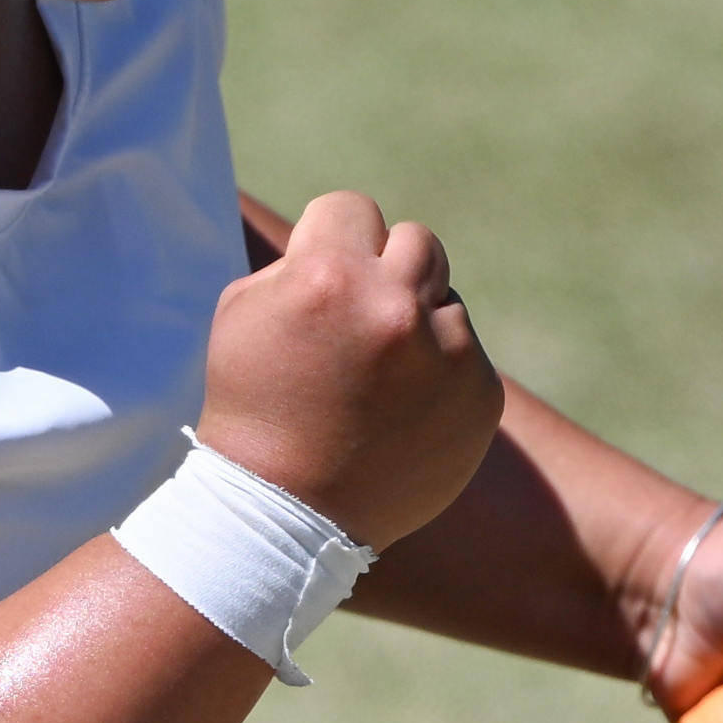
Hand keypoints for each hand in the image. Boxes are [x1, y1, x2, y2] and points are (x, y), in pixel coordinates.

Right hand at [202, 188, 507, 554]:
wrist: (284, 514)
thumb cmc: (252, 407)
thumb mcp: (242, 312)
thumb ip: (299, 258)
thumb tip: (350, 236)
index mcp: (328, 276)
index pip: (352, 208)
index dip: (331, 243)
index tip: (321, 283)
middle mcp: (395, 308)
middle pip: (415, 241)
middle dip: (385, 273)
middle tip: (356, 323)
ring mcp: (447, 355)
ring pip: (445, 299)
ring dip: (415, 324)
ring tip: (374, 380)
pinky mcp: (480, 396)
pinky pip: (465, 356)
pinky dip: (437, 376)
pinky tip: (398, 415)